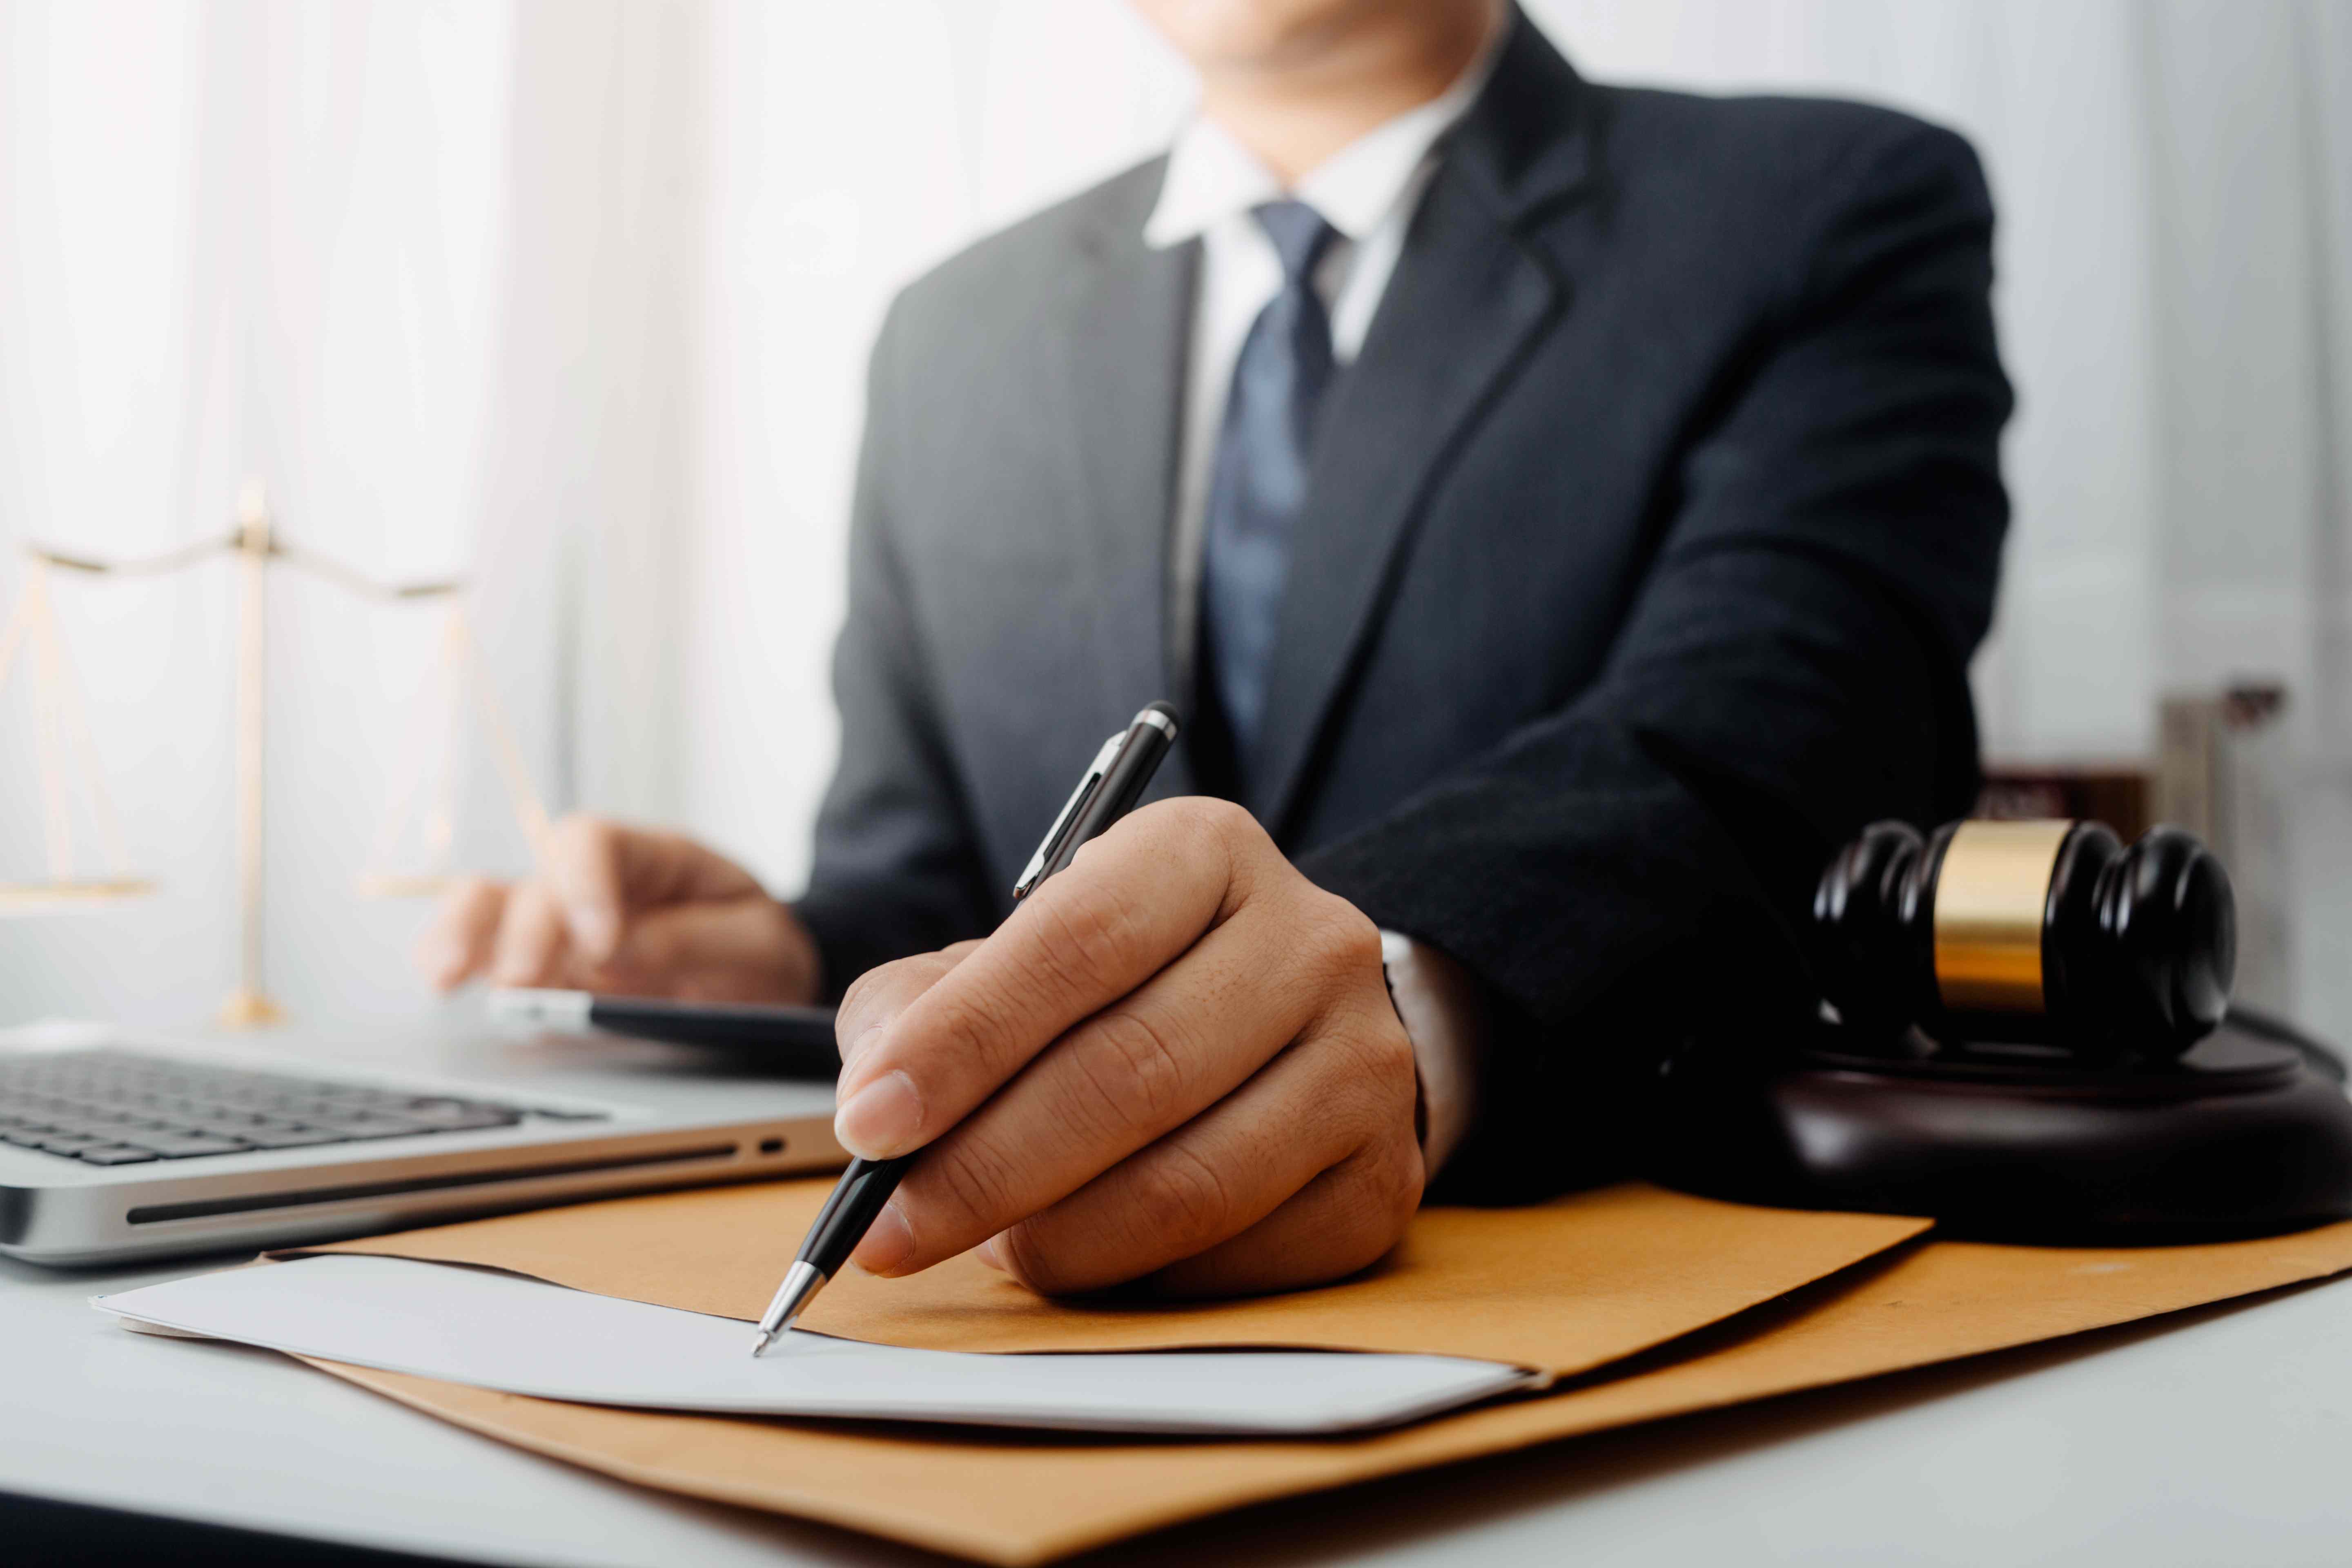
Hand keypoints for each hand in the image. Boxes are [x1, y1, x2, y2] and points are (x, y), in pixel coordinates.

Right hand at [417, 814, 820, 1003]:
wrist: (762, 984)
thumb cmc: (761, 952)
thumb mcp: (756, 944)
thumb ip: (690, 942)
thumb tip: (613, 952)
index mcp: (655, 858)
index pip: (597, 842)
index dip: (585, 885)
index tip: (601, 944)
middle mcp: (597, 882)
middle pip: (537, 878)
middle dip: (524, 928)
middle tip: (523, 981)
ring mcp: (562, 923)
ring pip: (490, 904)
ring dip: (462, 934)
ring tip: (446, 976)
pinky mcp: (543, 968)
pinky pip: (483, 952)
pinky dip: (457, 962)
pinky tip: (446, 985)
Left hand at [831, 798, 1423, 1297]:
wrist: (1293, 1027)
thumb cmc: (1126, 988)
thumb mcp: (1020, 951)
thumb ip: (926, 1005)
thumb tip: (876, 1101)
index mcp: (1207, 852)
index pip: (1076, 940)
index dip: (963, 1041)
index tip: (869, 1123)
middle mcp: (1311, 941)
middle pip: (1130, 1071)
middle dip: (984, 1167)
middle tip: (889, 1228)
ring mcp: (1366, 1060)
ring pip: (1191, 1182)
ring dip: (1057, 1240)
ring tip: (986, 1248)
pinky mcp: (1384, 1176)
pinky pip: (1243, 1257)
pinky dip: (1142, 1279)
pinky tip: (1088, 1259)